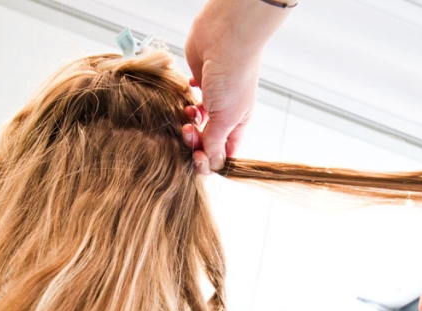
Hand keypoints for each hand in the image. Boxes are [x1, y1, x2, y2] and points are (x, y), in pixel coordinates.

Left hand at [183, 0, 291, 173]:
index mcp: (238, 124)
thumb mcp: (226, 117)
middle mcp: (225, 113)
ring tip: (188, 112)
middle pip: (206, 140)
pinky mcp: (196, 83)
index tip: (197, 158)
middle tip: (188, 132)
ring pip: (194, 122)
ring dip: (188, 123)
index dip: (210, 159)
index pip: (223, 153)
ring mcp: (211, 98)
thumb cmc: (233, 74)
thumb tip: (212, 165)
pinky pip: (186, 101)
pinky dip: (183, 102)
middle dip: (194, 141)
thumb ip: (215, 141)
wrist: (225, 35)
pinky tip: (186, 97)